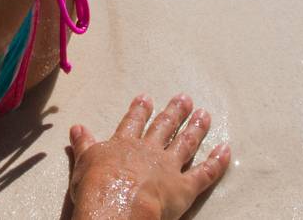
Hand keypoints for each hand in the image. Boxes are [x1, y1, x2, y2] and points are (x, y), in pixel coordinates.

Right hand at [67, 93, 231, 219]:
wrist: (116, 206)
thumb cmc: (96, 188)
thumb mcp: (83, 163)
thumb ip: (83, 145)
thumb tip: (76, 128)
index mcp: (124, 145)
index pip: (133, 123)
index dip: (140, 110)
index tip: (147, 97)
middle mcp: (149, 152)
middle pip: (164, 127)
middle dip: (174, 112)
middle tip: (185, 98)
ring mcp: (168, 168)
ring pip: (186, 144)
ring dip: (196, 129)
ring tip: (205, 115)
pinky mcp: (184, 188)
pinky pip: (205, 172)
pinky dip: (217, 162)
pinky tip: (226, 149)